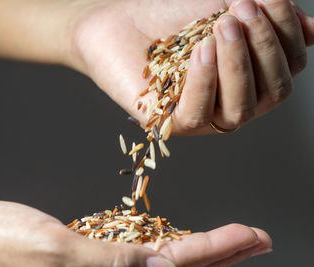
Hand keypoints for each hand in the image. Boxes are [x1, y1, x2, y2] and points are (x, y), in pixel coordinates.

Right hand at [0, 199, 271, 266]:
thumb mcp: (55, 252)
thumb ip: (109, 264)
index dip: (219, 251)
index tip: (255, 235)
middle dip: (223, 253)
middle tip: (259, 237)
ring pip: (163, 260)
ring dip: (199, 247)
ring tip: (232, 237)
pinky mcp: (86, 254)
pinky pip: (135, 253)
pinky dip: (164, 243)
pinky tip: (178, 238)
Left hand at [72, 0, 313, 134]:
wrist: (118, 20)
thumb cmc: (171, 14)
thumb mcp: (224, 9)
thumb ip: (267, 20)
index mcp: (250, 78)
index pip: (289, 68)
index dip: (286, 34)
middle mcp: (231, 103)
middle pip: (272, 93)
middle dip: (263, 47)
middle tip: (241, 9)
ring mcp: (202, 117)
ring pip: (241, 109)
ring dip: (238, 64)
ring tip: (223, 26)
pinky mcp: (168, 123)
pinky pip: (198, 114)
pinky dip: (205, 81)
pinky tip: (202, 50)